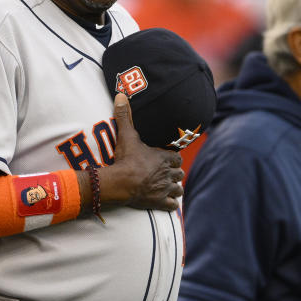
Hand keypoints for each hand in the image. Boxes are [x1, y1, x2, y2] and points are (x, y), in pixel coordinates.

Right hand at [103, 92, 183, 210]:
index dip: (173, 158)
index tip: (168, 159)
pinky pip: (173, 206)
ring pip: (179, 189)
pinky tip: (166, 202)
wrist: (121, 182)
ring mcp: (165, 189)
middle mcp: (168, 173)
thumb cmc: (125, 158)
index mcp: (164, 158)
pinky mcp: (159, 203)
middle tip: (166, 173)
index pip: (177, 158)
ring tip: (167, 187)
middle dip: (175, 173)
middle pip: (179, 174)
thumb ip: (125, 115)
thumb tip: (121, 94)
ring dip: (174, 188)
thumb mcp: (126, 134)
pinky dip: (171, 204)